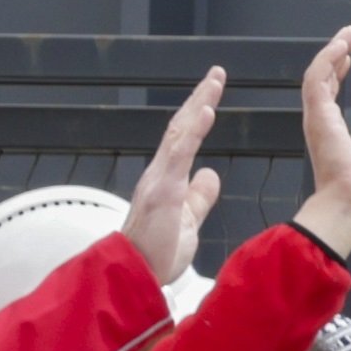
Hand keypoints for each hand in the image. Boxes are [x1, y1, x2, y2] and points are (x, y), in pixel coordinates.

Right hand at [118, 61, 231, 278]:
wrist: (135, 277)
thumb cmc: (156, 255)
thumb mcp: (187, 221)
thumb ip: (199, 197)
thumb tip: (210, 174)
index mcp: (167, 180)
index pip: (185, 139)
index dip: (199, 114)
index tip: (213, 93)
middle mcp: (160, 174)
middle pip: (180, 127)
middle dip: (199, 98)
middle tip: (216, 74)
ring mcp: (158, 181)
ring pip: (178, 134)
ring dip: (197, 106)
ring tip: (213, 83)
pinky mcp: (161, 192)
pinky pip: (178, 155)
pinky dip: (192, 131)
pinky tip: (205, 112)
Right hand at [289, 25, 350, 247]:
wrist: (350, 204)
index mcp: (331, 131)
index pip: (331, 92)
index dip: (338, 71)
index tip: (350, 55)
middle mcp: (320, 122)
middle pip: (322, 78)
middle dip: (335, 54)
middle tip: (349, 35)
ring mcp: (316, 118)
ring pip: (316, 74)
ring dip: (331, 51)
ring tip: (348, 34)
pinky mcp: (317, 115)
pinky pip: (317, 79)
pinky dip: (328, 59)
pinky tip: (341, 46)